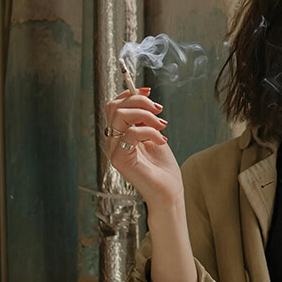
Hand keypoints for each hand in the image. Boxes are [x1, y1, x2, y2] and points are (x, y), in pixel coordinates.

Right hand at [105, 88, 180, 206]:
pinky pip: (131, 133)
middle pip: (115, 106)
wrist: (168, 191)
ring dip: (146, 115)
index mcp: (119, 134)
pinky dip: (150, 132)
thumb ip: (146, 120)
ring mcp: (113, 150)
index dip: (129, 94)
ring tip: (162, 126)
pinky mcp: (119, 159)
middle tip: (159, 110)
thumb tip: (145, 97)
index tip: (148, 90)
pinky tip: (162, 140)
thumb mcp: (155, 136)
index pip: (114, 106)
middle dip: (139, 101)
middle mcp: (112, 141)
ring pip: (120, 115)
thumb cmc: (163, 167)